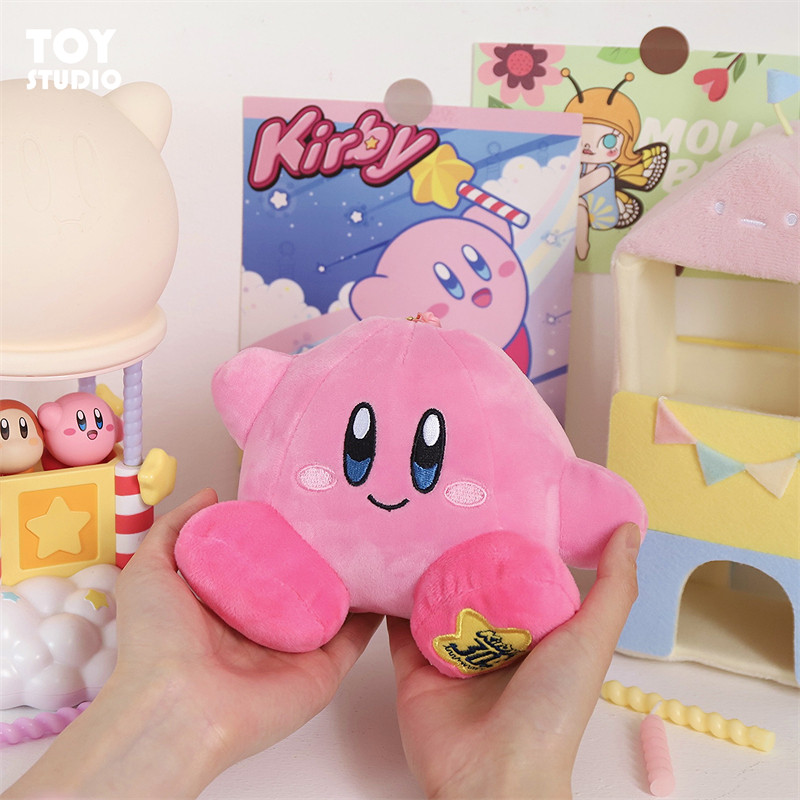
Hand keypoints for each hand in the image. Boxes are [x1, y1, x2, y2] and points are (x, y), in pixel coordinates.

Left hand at [4, 490, 381, 798]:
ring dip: (353, 576)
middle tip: (344, 514)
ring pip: (333, 604)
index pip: (261, 560)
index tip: (300, 499)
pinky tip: (388, 578)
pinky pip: (356, 635)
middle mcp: (263, 625)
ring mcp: (295, 648)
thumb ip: (176, 530)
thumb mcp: (149, 571)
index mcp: (225, 603)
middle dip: (320, 550)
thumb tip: (210, 495)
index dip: (278, 531)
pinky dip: (375, 611)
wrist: (179, 708)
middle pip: (300, 581)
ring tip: (374, 538)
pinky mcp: (322, 669)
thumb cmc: (157, 641)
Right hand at [388, 522, 640, 799]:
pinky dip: (389, 596)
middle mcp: (493, 638)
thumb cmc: (552, 711)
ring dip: (424, 563)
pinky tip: (383, 560)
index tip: (500, 494)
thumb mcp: (592, 640)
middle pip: (474, 582)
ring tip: (411, 516)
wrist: (493, 776)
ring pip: (433, 596)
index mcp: (535, 632)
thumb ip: (613, 588)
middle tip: (445, 496)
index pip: (521, 574)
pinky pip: (398, 623)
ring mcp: (452, 651)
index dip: (513, 538)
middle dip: (461, 545)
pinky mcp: (415, 665)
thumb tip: (628, 529)